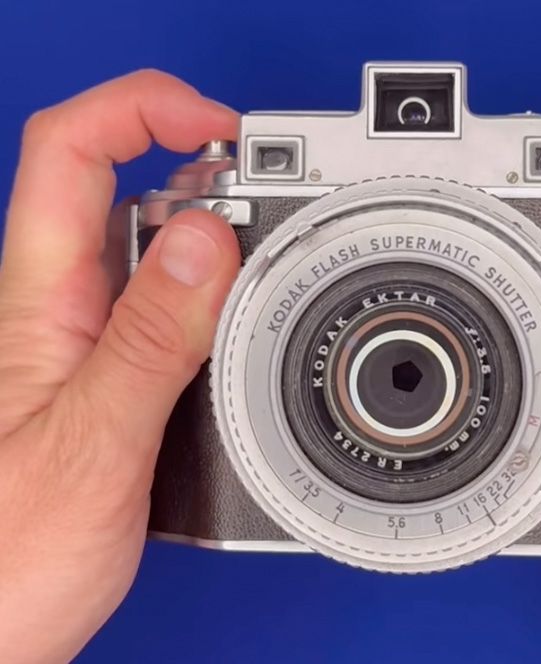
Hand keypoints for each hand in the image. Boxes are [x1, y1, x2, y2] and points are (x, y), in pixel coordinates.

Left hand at [0, 70, 240, 661]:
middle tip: (273, 207)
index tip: (223, 129)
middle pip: (119, 187)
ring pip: (152, 253)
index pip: (69, 152)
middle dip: (201, 174)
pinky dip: (219, 307)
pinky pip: (167, 316)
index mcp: (37, 303)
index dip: (143, 108)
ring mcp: (82, 348)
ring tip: (273, 276)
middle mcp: (55, 312)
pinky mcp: (109, 385)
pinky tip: (248, 342)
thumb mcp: (94, 447)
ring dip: (217, 246)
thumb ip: (151, 339)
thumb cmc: (4, 562)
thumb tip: (209, 238)